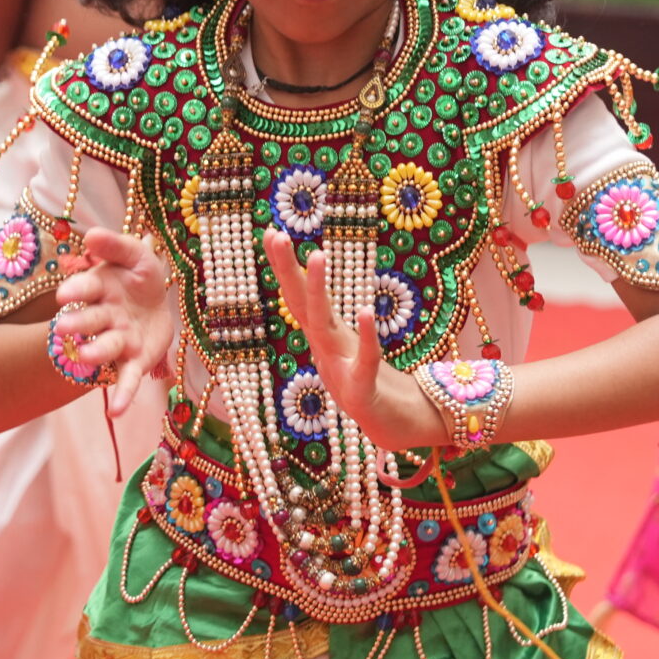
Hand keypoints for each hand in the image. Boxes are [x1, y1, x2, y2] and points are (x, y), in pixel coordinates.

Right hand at [53, 229, 178, 415]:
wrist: (158, 303)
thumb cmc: (138, 277)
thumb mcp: (135, 254)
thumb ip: (115, 245)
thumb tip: (91, 235)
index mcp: (100, 289)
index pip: (86, 287)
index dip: (76, 289)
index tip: (64, 293)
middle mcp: (105, 317)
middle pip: (90, 320)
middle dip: (78, 323)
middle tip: (64, 328)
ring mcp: (119, 341)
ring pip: (105, 348)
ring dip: (96, 353)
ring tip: (88, 357)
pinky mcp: (135, 361)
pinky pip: (127, 379)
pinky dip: (122, 395)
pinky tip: (118, 413)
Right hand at [262, 229, 443, 450]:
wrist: (387, 426)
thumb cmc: (365, 382)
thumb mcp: (347, 343)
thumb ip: (332, 318)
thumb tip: (318, 281)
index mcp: (323, 336)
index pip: (298, 296)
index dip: (284, 266)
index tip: (271, 232)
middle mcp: (325, 348)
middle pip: (302, 304)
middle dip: (287, 270)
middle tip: (275, 234)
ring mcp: (340, 369)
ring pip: (325, 325)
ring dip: (319, 292)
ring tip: (317, 255)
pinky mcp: (364, 390)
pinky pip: (365, 359)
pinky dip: (365, 336)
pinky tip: (365, 311)